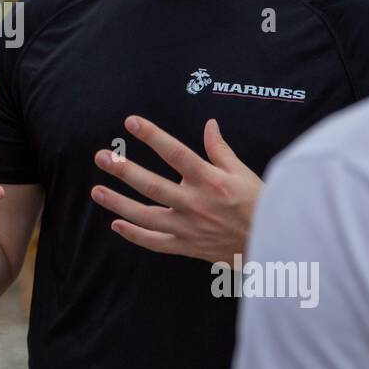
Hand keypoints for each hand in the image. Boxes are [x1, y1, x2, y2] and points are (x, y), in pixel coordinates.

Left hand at [91, 116, 261, 263]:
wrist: (271, 244)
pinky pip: (154, 242)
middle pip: (152, 185)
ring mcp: (188, 227)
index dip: (152, 136)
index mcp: (210, 181)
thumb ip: (220, 149)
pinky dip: (134, 234)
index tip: (132, 122)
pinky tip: (116, 223)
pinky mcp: (186, 246)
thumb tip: (209, 124)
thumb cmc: (257, 203)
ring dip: (118, 203)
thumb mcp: (242, 172)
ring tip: (96, 191)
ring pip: (146, 216)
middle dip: (124, 170)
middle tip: (102, 156)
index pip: (176, 154)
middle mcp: (195, 204)